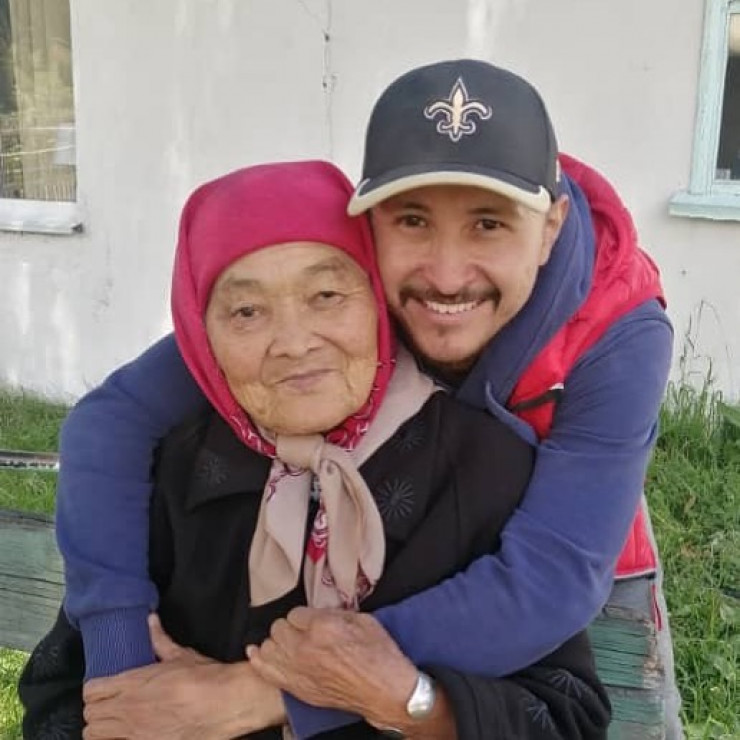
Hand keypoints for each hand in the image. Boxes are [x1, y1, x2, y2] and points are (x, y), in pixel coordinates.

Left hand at [82, 614, 284, 738]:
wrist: (225, 704)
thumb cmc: (205, 677)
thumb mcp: (181, 655)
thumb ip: (160, 639)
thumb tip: (149, 619)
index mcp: (134, 682)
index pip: (92, 690)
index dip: (94, 689)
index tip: (103, 688)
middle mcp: (128, 708)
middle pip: (90, 714)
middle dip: (96, 709)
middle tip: (109, 705)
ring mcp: (134, 732)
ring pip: (94, 734)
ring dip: (101, 728)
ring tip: (114, 724)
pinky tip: (128, 735)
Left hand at [246, 607, 416, 728]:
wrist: (385, 691)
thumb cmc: (379, 656)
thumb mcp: (362, 620)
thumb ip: (334, 613)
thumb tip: (318, 613)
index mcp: (322, 626)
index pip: (294, 613)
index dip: (304, 616)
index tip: (312, 621)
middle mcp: (305, 648)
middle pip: (278, 628)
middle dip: (289, 627)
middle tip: (302, 631)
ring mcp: (299, 670)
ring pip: (269, 647)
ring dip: (277, 643)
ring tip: (287, 643)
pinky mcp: (298, 688)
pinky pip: (267, 671)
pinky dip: (260, 661)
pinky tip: (255, 653)